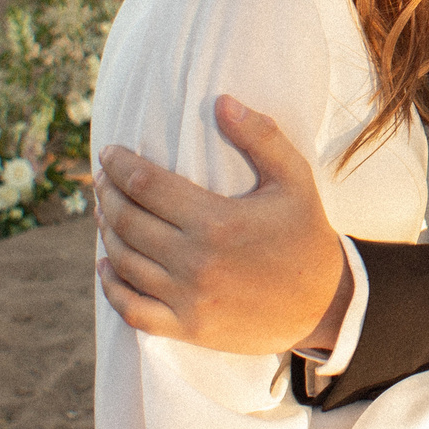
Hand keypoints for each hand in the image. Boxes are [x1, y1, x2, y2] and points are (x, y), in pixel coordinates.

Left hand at [95, 96, 350, 354]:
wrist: (325, 304)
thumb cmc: (306, 235)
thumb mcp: (294, 179)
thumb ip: (261, 137)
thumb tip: (221, 101)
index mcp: (217, 221)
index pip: (146, 185)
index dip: (119, 165)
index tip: (109, 153)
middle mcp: (196, 261)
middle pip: (127, 221)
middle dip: (107, 194)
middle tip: (102, 180)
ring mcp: (189, 298)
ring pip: (125, 261)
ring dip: (106, 233)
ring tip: (104, 212)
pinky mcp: (188, 327)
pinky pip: (132, 309)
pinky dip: (112, 287)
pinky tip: (107, 265)